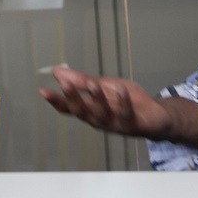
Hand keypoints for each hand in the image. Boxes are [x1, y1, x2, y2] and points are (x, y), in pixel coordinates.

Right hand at [40, 66, 173, 139]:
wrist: (155, 114)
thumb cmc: (126, 101)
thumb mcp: (103, 86)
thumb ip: (82, 81)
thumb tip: (58, 71)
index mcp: (91, 110)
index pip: (70, 108)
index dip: (56, 100)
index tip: (43, 90)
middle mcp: (99, 120)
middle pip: (82, 112)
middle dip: (74, 98)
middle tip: (66, 84)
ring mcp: (115, 124)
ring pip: (102, 115)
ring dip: (96, 99)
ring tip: (92, 84)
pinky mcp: (132, 125)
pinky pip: (126, 115)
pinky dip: (123, 102)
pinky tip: (120, 89)